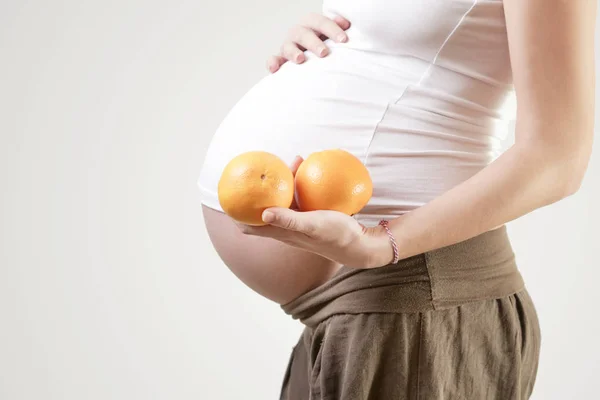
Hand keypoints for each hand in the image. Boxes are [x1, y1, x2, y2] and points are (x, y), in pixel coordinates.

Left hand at [236, 156, 393, 268]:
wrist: (361, 245)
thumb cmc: (336, 235)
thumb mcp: (313, 225)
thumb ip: (289, 220)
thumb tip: (262, 213)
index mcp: (282, 232)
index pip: (250, 227)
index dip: (236, 215)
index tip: (229, 197)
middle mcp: (287, 228)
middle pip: (264, 209)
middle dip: (260, 192)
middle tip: (262, 169)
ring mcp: (300, 222)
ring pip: (284, 201)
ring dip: (283, 184)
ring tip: (295, 161)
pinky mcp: (313, 217)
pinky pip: (301, 198)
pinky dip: (301, 184)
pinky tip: (311, 169)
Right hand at [267, 13, 350, 72]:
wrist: (308, 50)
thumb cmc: (323, 41)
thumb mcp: (329, 33)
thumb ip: (336, 27)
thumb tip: (346, 24)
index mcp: (311, 23)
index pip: (321, 22)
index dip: (332, 29)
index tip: (343, 40)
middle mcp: (298, 32)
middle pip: (304, 34)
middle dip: (314, 43)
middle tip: (324, 52)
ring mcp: (288, 45)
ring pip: (288, 46)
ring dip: (293, 52)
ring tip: (300, 59)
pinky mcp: (280, 58)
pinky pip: (274, 59)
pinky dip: (272, 63)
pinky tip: (274, 69)